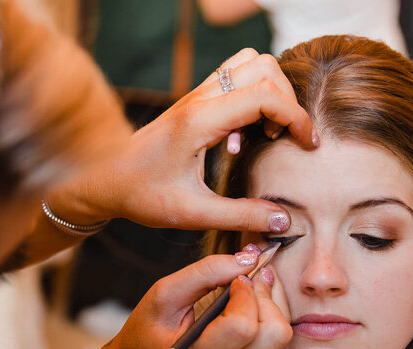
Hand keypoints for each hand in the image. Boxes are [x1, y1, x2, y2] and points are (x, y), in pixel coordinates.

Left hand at [46, 49, 316, 233]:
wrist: (104, 179)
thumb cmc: (142, 195)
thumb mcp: (192, 214)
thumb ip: (240, 216)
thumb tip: (284, 221)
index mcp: (200, 121)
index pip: (265, 96)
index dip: (296, 118)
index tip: (307, 146)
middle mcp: (199, 98)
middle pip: (264, 68)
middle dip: (287, 101)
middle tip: (285, 141)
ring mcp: (196, 93)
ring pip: (250, 62)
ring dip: (271, 91)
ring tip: (267, 132)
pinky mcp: (194, 98)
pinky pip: (236, 74)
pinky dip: (254, 92)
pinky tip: (245, 132)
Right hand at [102, 246, 290, 348]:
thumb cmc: (146, 331)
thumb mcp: (162, 295)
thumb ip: (203, 274)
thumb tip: (248, 258)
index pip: (243, 328)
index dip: (247, 293)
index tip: (234, 277)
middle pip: (275, 334)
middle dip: (267, 297)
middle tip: (247, 278)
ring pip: (280, 337)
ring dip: (269, 304)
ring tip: (245, 288)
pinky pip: (273, 343)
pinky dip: (265, 317)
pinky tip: (242, 307)